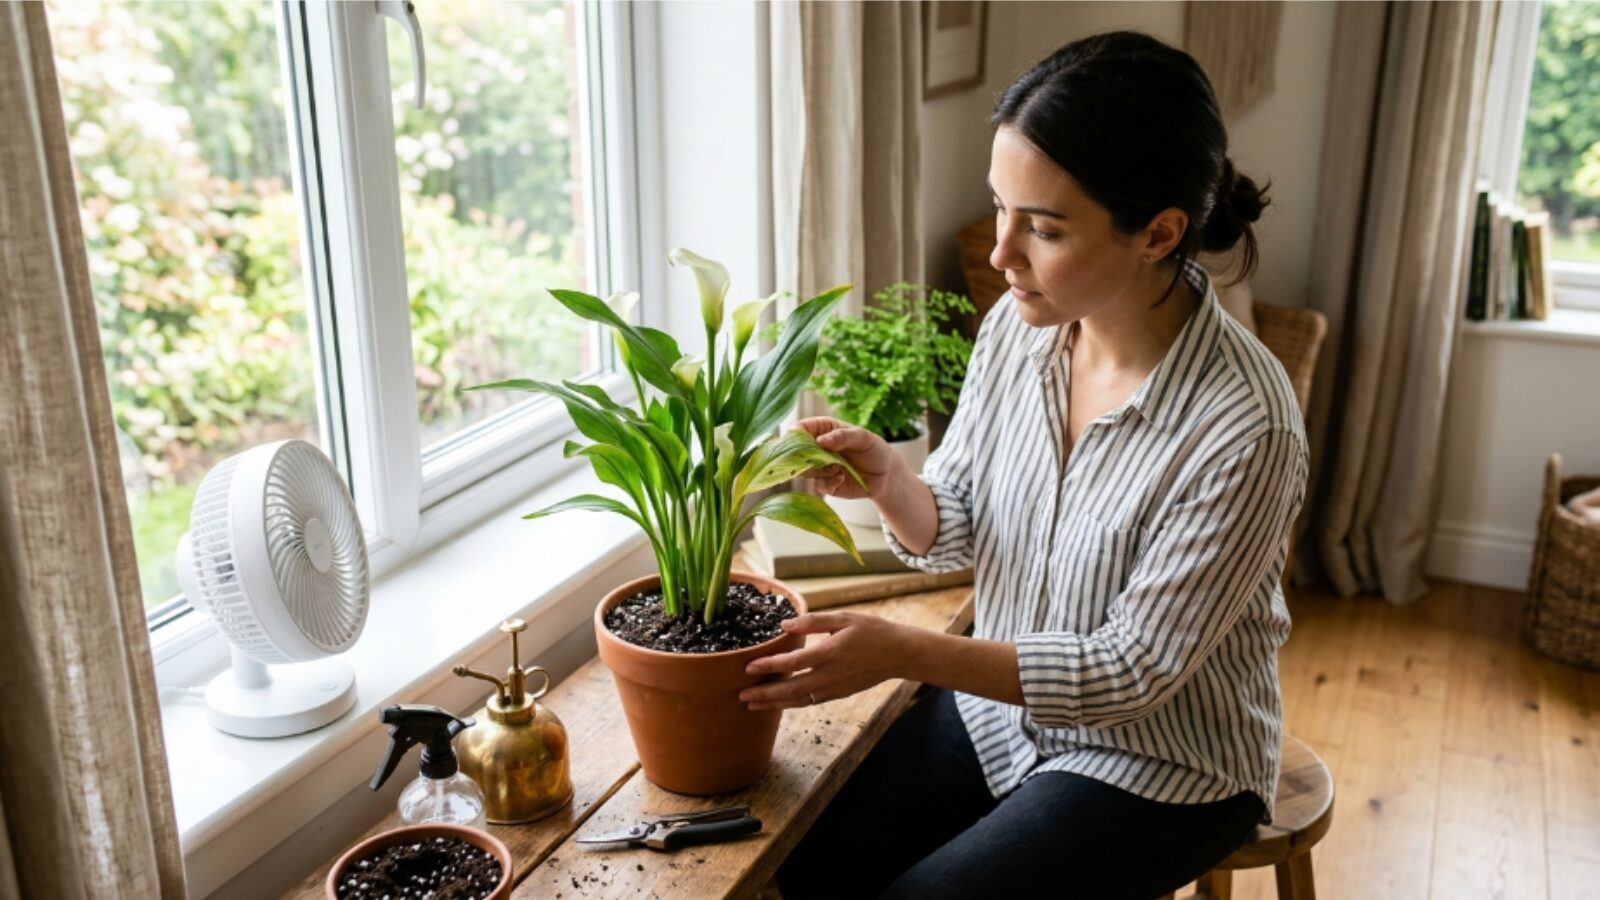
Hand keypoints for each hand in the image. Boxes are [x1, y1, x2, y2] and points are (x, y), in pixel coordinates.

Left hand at [739, 612, 905, 709]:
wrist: (898, 654)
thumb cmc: (871, 631)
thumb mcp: (843, 618)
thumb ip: (812, 621)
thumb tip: (784, 624)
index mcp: (830, 653)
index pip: (793, 662)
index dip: (769, 665)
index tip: (748, 667)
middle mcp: (830, 675)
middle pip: (791, 689)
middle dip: (764, 694)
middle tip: (741, 695)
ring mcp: (834, 688)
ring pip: (798, 700)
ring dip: (774, 704)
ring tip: (751, 705)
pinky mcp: (838, 694)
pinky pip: (810, 702)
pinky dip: (791, 704)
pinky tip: (777, 703)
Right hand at [796, 417, 900, 500]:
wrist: (886, 474)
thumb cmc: (874, 449)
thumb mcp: (863, 437)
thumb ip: (842, 436)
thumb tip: (820, 441)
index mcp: (823, 429)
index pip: (800, 429)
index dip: (795, 435)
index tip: (800, 443)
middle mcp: (817, 448)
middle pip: (796, 452)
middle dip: (804, 457)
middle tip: (820, 459)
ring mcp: (820, 467)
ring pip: (804, 470)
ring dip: (819, 470)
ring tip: (837, 467)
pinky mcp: (826, 484)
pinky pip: (818, 486)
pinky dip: (828, 482)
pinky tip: (841, 477)